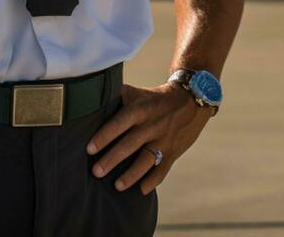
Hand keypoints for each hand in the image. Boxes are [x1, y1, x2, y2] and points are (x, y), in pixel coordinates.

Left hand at [87, 81, 214, 195]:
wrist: (193, 99)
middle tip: (96, 172)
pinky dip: (153, 181)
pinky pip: (163, 169)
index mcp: (141, 109)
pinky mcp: (174, 151)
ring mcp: (165, 139)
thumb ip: (121, 97)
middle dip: (112, 159)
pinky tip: (141, 190)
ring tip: (117, 186)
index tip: (90, 149)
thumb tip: (97, 98)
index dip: (105, 136)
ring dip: (131, 175)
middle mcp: (153, 125)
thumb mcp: (141, 93)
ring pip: (146, 160)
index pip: (120, 123)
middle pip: (130, 144)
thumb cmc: (158, 98)